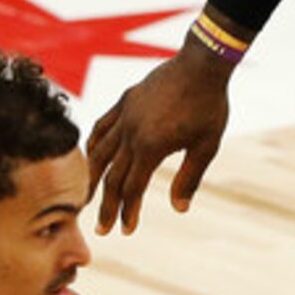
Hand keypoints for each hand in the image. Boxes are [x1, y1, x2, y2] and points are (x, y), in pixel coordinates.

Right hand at [84, 47, 232, 234]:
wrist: (202, 63)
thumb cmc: (209, 106)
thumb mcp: (206, 146)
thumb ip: (189, 178)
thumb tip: (179, 209)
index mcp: (151, 146)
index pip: (133, 188)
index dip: (127, 212)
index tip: (125, 231)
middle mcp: (131, 132)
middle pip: (112, 176)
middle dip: (107, 206)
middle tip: (101, 230)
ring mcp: (125, 115)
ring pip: (99, 152)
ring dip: (91, 178)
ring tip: (85, 198)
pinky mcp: (125, 101)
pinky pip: (102, 126)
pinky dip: (94, 144)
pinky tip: (91, 156)